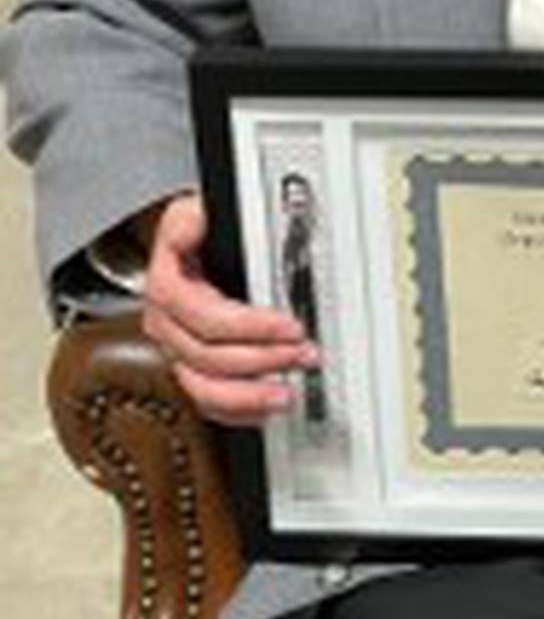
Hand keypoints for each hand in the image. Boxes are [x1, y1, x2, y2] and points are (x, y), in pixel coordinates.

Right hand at [140, 190, 315, 425]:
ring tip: (288, 391)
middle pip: (207, 355)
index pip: (203, 315)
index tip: (288, 324)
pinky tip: (265, 407)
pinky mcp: (189, 365)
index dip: (248, 326)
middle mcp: (165, 319)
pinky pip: (207, 401)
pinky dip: (239, 410)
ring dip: (250, 394)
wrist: (195, 237)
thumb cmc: (201, 226)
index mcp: (167, 283)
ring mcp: (175, 346)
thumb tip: (198, 221)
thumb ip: (193, 218)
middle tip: (304, 352)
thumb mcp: (195, 209)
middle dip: (263, 358)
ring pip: (202, 387)